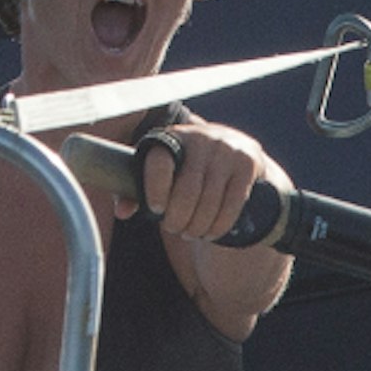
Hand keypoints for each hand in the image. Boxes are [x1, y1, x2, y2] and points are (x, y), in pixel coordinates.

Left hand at [136, 120, 279, 248]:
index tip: (155, 211)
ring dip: (198, 226)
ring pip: (210, 201)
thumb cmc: (187, 166)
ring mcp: (226, 149)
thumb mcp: (164, 171)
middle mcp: (200, 138)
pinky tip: (211, 233)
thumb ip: (138, 190)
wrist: (234, 148)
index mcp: (173, 137)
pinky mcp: (248, 163)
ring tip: (190, 233)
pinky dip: (220, 224)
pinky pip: (233, 202)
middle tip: (174, 228)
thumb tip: (122, 212)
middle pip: (187, 190)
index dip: (155, 190)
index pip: (160, 163)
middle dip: (178, 218)